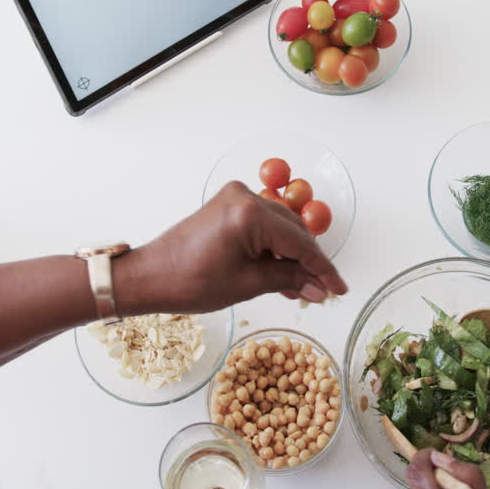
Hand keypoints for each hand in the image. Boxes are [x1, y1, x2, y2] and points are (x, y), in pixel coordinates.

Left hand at [118, 182, 348, 315]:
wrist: (150, 275)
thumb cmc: (190, 282)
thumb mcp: (246, 284)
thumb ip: (288, 280)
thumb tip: (320, 289)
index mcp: (249, 214)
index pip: (299, 242)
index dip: (322, 268)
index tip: (339, 289)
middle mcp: (245, 196)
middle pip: (293, 230)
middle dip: (307, 262)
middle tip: (320, 292)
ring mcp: (235, 198)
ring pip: (280, 227)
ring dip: (291, 256)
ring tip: (299, 288)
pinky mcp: (228, 205)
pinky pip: (263, 225)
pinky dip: (273, 248)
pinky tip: (280, 273)